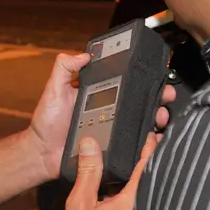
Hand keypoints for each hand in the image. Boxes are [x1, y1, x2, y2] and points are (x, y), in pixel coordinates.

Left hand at [28, 54, 176, 181]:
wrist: (43, 154)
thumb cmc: (46, 123)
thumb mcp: (53, 89)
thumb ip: (64, 68)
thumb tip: (84, 54)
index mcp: (97, 94)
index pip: (124, 83)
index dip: (141, 78)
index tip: (154, 73)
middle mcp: (108, 110)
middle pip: (139, 101)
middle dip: (157, 96)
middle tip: (166, 95)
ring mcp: (112, 129)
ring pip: (141, 121)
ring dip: (156, 116)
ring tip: (161, 115)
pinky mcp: (113, 147)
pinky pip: (134, 143)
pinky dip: (147, 140)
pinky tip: (154, 136)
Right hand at [59, 133, 157, 209]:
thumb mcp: (80, 204)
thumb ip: (88, 171)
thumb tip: (90, 143)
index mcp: (134, 200)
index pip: (148, 165)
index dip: (151, 146)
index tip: (153, 132)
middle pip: (153, 179)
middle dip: (149, 162)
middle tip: (146, 143)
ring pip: (148, 195)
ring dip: (142, 181)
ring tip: (131, 166)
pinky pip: (142, 208)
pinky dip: (136, 198)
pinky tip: (122, 195)